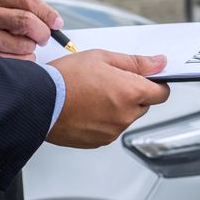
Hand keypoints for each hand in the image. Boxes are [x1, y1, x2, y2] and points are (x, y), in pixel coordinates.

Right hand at [0, 0, 62, 59]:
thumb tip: (53, 21)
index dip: (48, 13)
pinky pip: (15, 61)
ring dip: (31, 48)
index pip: (28, 0)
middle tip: (43, 37)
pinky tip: (14, 53)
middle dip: (43, 33)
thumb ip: (21, 6)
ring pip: (24, 46)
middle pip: (27, 22)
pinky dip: (22, 59)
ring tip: (22, 44)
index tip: (57, 23)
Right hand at [46, 50, 170, 147]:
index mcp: (131, 92)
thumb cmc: (65, 78)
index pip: (162, 93)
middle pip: (143, 105)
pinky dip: (104, 120)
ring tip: (92, 95)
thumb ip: (136, 62)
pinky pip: (111, 129)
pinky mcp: (99, 141)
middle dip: (133, 94)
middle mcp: (126, 115)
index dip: (155, 84)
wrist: (37, 101)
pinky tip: (86, 108)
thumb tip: (159, 63)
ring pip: (126, 118)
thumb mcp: (102, 58)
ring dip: (117, 108)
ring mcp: (113, 131)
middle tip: (109, 82)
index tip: (146, 79)